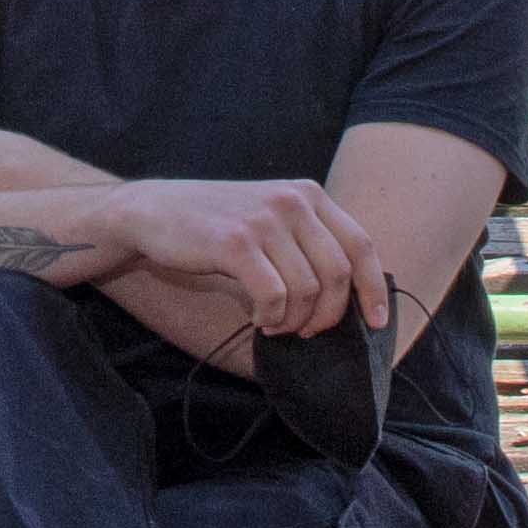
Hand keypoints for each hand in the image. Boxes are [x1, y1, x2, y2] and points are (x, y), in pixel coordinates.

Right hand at [101, 178, 391, 343]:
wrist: (152, 212)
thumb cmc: (214, 225)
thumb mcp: (270, 218)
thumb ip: (307, 242)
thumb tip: (346, 296)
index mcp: (308, 194)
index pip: (361, 244)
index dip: (373, 288)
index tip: (376, 322)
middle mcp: (292, 201)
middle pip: (339, 273)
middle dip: (328, 314)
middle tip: (306, 332)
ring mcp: (265, 220)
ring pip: (308, 290)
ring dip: (295, 321)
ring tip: (274, 325)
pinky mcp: (236, 243)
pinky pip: (274, 296)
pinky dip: (271, 317)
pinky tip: (258, 318)